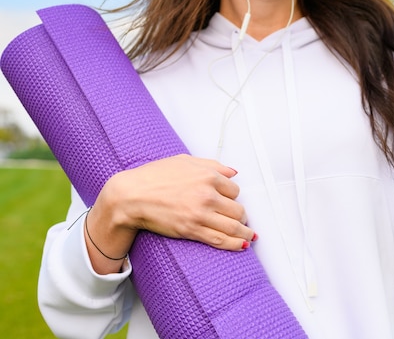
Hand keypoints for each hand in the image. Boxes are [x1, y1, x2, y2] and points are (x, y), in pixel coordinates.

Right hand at [94, 154, 253, 252]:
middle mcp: (208, 194)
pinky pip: (221, 239)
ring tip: (249, 235)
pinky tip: (242, 245)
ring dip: (245, 232)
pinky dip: (235, 244)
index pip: (235, 190)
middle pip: (238, 209)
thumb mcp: (185, 161)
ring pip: (234, 226)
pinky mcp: (192, 230)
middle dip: (241, 216)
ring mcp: (201, 213)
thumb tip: (232, 173)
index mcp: (208, 176)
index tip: (231, 202)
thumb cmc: (153, 176)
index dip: (233, 197)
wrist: (130, 196)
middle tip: (241, 220)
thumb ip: (212, 166)